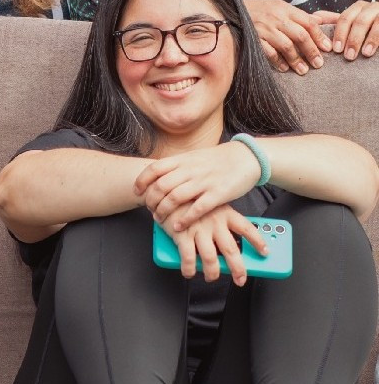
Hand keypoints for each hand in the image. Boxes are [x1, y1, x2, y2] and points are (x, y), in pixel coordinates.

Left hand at [135, 142, 259, 229]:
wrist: (246, 157)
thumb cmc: (218, 159)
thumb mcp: (194, 157)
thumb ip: (177, 166)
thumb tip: (158, 176)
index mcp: (183, 159)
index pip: (155, 169)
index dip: (142, 181)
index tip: (137, 192)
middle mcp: (191, 169)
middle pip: (161, 186)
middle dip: (151, 201)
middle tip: (150, 209)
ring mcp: (204, 181)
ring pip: (175, 198)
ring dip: (164, 211)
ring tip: (160, 219)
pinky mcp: (218, 194)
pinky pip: (197, 208)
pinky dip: (184, 219)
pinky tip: (178, 226)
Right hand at [160, 203, 266, 284]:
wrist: (167, 191)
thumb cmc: (190, 200)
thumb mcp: (211, 206)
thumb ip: (220, 222)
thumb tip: (230, 242)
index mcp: (225, 213)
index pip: (247, 228)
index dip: (258, 242)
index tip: (265, 252)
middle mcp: (215, 222)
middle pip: (231, 250)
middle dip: (238, 268)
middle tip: (240, 278)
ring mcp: (199, 229)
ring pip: (211, 259)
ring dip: (213, 273)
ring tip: (211, 277)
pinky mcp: (183, 235)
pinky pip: (189, 259)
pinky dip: (190, 269)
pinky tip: (189, 272)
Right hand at [244, 0, 332, 74]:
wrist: (231, 11)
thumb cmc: (259, 11)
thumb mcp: (280, 7)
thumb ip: (299, 15)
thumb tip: (321, 20)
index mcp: (285, 9)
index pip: (308, 22)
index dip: (319, 36)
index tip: (328, 49)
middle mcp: (276, 18)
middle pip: (300, 35)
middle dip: (311, 51)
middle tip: (319, 64)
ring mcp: (265, 29)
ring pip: (286, 45)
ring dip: (296, 60)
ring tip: (303, 70)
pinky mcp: (254, 39)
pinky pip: (269, 52)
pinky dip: (278, 62)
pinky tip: (285, 69)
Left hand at [315, 1, 378, 59]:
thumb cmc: (365, 32)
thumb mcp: (349, 26)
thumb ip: (332, 21)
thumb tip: (314, 18)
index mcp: (357, 9)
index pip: (345, 18)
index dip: (339, 34)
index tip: (336, 50)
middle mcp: (371, 8)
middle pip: (359, 21)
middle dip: (353, 39)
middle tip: (348, 56)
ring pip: (374, 24)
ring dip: (370, 39)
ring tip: (364, 54)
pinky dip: (378, 38)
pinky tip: (373, 50)